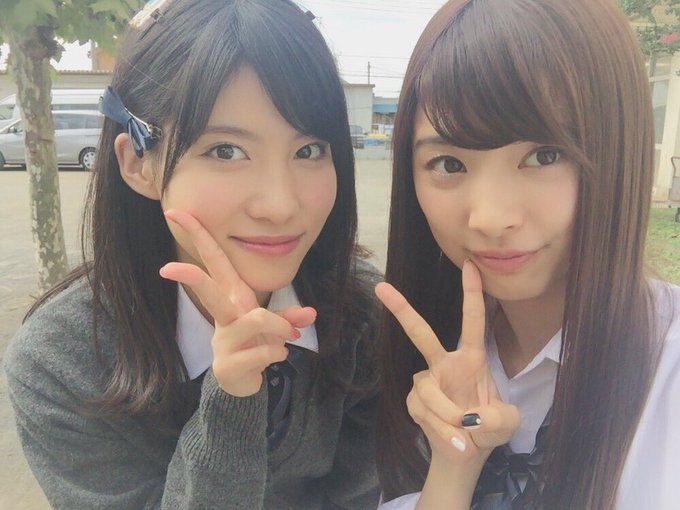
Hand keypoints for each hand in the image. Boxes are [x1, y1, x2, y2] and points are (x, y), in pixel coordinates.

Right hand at [159, 209, 315, 396]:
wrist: (243, 383)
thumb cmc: (255, 344)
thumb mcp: (275, 326)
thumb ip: (291, 317)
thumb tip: (310, 314)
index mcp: (232, 297)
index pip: (214, 260)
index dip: (197, 235)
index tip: (175, 212)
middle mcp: (224, 315)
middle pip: (207, 289)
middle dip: (189, 276)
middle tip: (167, 268)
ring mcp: (222, 340)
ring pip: (255, 318)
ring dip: (281, 326)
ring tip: (289, 337)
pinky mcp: (227, 364)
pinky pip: (265, 350)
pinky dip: (279, 352)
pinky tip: (277, 356)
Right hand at [375, 260, 518, 462]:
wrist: (466, 454)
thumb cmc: (488, 428)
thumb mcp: (508, 424)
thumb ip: (499, 418)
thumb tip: (472, 417)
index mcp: (471, 358)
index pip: (473, 320)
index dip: (472, 293)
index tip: (469, 265)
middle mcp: (444, 364)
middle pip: (420, 333)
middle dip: (402, 309)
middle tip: (382, 287)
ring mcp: (426, 382)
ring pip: (430, 392)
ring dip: (450, 417)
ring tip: (466, 437)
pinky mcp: (414, 402)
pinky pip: (425, 413)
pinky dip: (444, 431)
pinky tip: (455, 442)